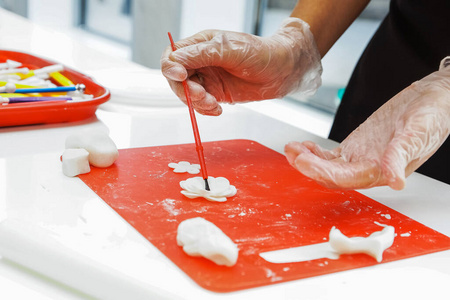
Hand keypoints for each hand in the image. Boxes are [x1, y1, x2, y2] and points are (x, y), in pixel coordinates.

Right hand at [160, 18, 321, 114]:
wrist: (283, 70)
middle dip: (186, 90)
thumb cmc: (261, 53)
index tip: (182, 77)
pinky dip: (205, 110)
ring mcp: (207, 78)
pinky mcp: (216, 93)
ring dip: (197, 103)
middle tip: (203, 96)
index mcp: (200, 44)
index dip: (171, 68)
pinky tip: (217, 109)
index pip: (172, 56)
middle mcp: (201, 61)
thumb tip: (174, 61)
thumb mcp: (230, 49)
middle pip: (176, 79)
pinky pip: (201, 105)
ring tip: (214, 104)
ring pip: (187, 94)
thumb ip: (201, 54)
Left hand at [285, 57, 449, 189]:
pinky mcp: (357, 146)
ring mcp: (361, 158)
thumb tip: (395, 181)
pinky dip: (316, 153)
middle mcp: (370, 169)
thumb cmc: (432, 116)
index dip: (323, 173)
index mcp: (384, 172)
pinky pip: (332, 156)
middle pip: (333, 176)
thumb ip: (401, 156)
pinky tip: (303, 146)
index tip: (303, 161)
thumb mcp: (417, 133)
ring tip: (291, 148)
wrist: (433, 99)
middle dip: (310, 167)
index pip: (347, 179)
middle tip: (292, 153)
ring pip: (329, 167)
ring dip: (308, 160)